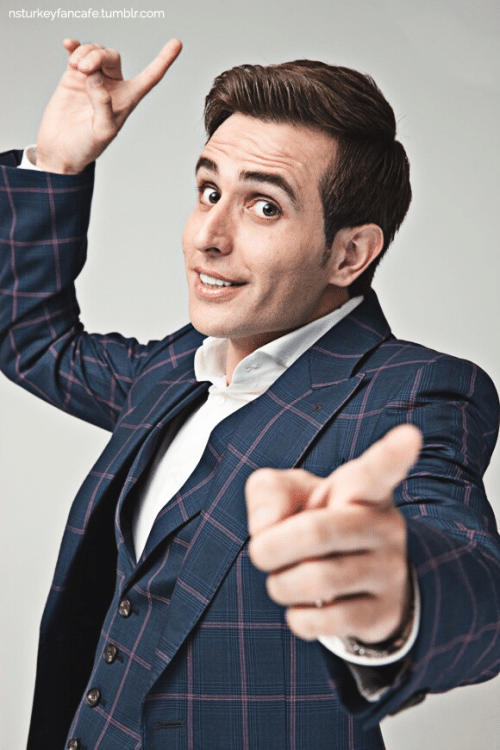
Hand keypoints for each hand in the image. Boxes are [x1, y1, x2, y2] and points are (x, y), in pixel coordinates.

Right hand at [35, 38, 182, 173]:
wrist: (60, 150)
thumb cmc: (85, 147)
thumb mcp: (102, 132)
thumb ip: (103, 105)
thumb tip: (96, 78)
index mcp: (127, 100)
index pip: (150, 77)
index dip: (164, 60)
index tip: (177, 43)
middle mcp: (112, 87)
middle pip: (112, 56)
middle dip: (98, 56)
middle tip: (84, 69)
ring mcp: (92, 79)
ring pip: (95, 51)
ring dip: (85, 52)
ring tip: (75, 67)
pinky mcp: (73, 77)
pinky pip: (77, 52)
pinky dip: (74, 46)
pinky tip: (68, 44)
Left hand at [246, 424, 421, 643]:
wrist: (355, 580)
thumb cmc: (317, 521)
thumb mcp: (290, 493)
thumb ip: (268, 491)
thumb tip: (267, 528)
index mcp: (363, 487)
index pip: (378, 469)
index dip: (393, 453)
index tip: (409, 436)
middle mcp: (383, 525)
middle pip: (316, 533)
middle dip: (271, 548)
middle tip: (259, 552)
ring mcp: (389, 570)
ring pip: (317, 580)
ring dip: (280, 584)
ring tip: (282, 579)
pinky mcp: (383, 612)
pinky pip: (327, 621)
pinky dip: (298, 617)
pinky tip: (301, 608)